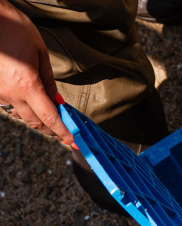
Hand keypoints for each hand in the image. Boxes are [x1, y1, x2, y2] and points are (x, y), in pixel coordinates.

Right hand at [0, 0, 72, 143]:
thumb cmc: (13, 28)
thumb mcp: (39, 53)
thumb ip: (49, 81)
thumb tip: (57, 101)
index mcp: (27, 86)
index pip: (50, 119)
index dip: (64, 133)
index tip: (73, 142)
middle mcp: (11, 93)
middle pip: (35, 122)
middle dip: (52, 130)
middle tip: (65, 133)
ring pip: (21, 115)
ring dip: (37, 119)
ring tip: (51, 120)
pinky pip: (9, 104)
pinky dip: (22, 108)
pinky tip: (31, 104)